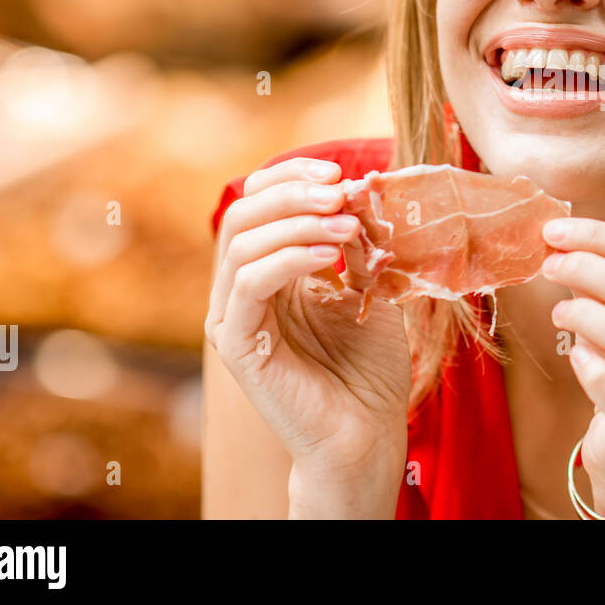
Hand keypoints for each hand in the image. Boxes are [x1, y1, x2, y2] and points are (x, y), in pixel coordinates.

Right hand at [206, 157, 410, 507]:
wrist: (368, 432)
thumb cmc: (370, 366)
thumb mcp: (370, 286)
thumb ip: (358, 240)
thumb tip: (359, 184)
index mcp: (269, 272)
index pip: (258, 202)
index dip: (293, 177)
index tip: (340, 173)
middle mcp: (242, 290)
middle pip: (243, 214)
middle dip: (294, 192)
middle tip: (341, 191)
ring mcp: (234, 318)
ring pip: (242, 243)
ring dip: (299, 222)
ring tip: (348, 225)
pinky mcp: (238, 345)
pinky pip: (249, 284)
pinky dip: (289, 258)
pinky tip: (332, 256)